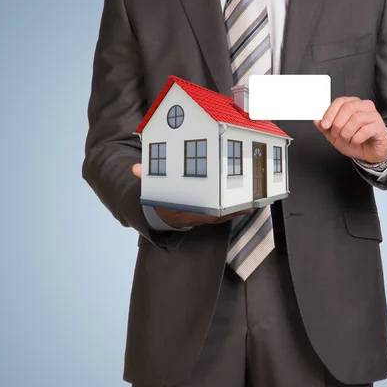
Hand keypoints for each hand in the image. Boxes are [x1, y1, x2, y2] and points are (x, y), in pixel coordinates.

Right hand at [131, 164, 252, 226]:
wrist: (163, 214)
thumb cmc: (162, 198)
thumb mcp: (153, 189)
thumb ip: (147, 177)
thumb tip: (136, 169)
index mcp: (181, 212)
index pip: (196, 214)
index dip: (209, 213)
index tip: (221, 209)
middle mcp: (193, 217)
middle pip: (214, 217)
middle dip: (229, 212)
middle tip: (243, 205)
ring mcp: (202, 218)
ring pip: (221, 217)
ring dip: (235, 211)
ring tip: (250, 204)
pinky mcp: (208, 216)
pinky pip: (223, 215)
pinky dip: (233, 211)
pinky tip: (245, 205)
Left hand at [314, 97, 386, 162]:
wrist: (370, 153)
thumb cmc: (355, 140)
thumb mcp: (335, 135)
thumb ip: (325, 127)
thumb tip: (317, 120)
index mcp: (353, 104)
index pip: (340, 101)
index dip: (330, 113)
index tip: (324, 125)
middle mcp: (364, 107)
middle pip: (348, 107)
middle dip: (338, 124)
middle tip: (336, 134)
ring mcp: (373, 116)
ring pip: (356, 119)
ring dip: (347, 133)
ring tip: (346, 140)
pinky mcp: (379, 127)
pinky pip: (365, 131)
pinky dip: (356, 139)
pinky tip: (355, 142)